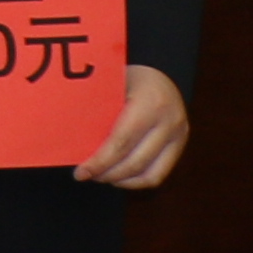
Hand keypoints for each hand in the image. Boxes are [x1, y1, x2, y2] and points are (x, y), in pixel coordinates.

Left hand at [77, 62, 191, 190]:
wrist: (160, 71)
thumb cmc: (127, 77)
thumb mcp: (112, 86)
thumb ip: (98, 112)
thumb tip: (72, 143)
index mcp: (149, 104)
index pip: (121, 142)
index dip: (99, 162)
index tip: (81, 172)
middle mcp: (169, 122)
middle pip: (135, 162)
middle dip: (107, 173)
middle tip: (86, 175)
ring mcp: (178, 135)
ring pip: (149, 174)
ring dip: (122, 180)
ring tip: (101, 176)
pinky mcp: (180, 145)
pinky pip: (159, 174)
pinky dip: (137, 181)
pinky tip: (119, 177)